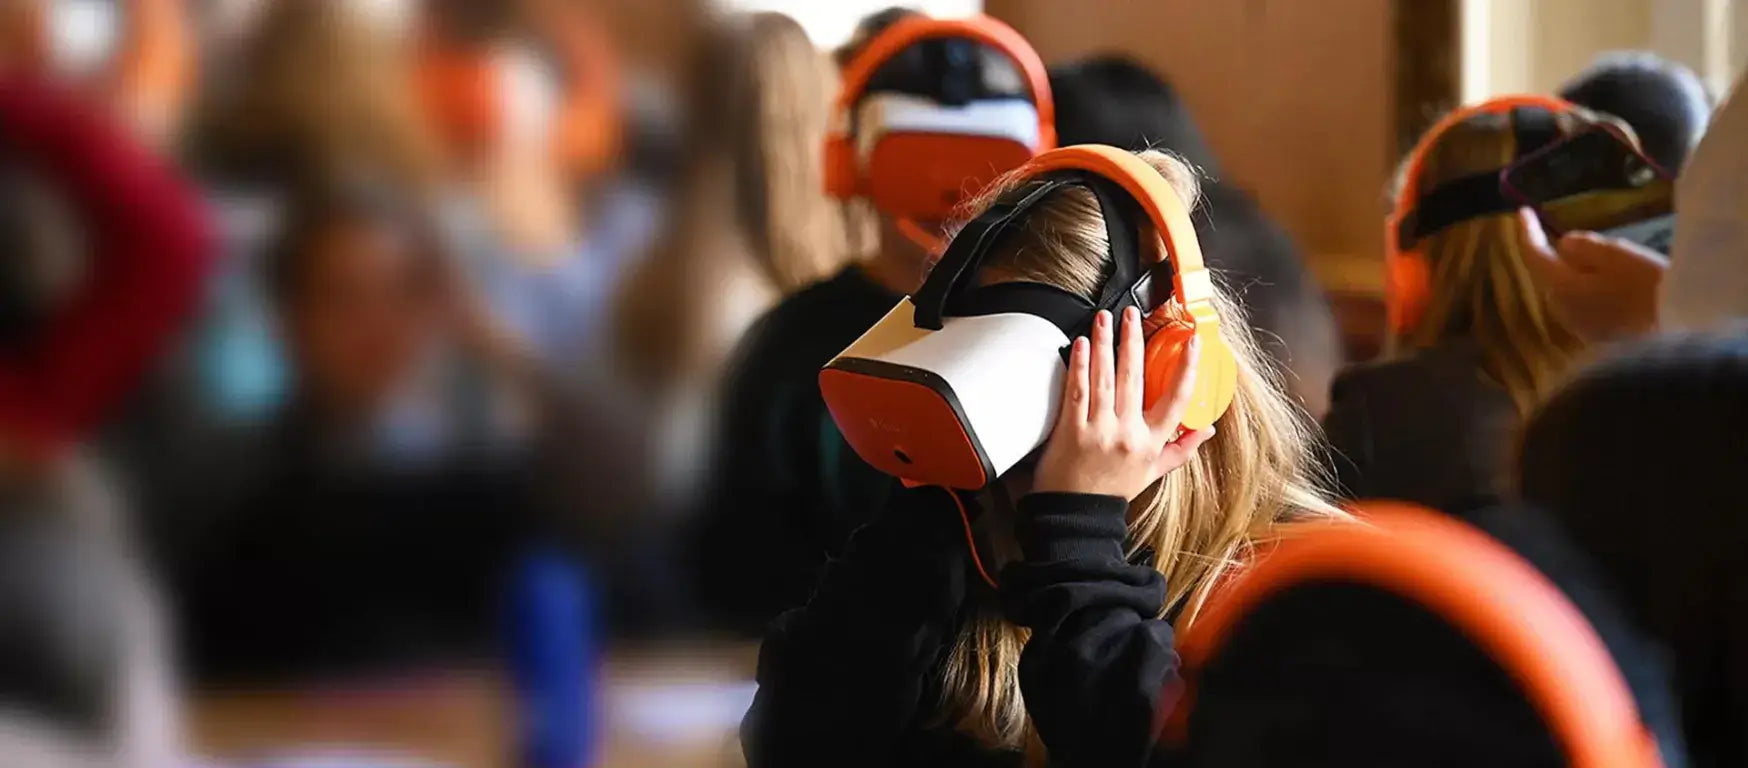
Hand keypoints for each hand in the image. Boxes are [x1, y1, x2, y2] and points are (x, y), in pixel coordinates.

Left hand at [1032, 307, 1216, 499]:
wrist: (1076, 514)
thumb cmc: (1114, 491)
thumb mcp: (1154, 473)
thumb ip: (1181, 449)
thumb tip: (1208, 430)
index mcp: (1152, 442)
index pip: (1178, 399)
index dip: (1188, 368)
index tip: (1193, 342)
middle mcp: (1129, 434)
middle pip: (1135, 378)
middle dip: (1134, 340)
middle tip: (1132, 314)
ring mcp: (1100, 432)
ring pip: (1105, 379)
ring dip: (1105, 343)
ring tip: (1104, 318)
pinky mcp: (1071, 432)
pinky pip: (1078, 391)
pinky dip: (1080, 366)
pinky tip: (1082, 345)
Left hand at [1518, 208, 1666, 342]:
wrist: (1676, 329)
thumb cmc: (1646, 286)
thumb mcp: (1615, 254)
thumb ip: (1583, 247)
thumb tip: (1563, 245)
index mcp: (1559, 287)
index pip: (1533, 255)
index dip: (1527, 232)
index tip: (1522, 211)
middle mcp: (1561, 310)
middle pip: (1551, 275)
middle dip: (1561, 256)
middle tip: (1586, 242)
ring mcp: (1578, 326)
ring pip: (1569, 292)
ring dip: (1579, 276)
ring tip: (1612, 265)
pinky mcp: (1596, 337)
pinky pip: (1586, 307)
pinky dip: (1593, 293)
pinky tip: (1619, 288)